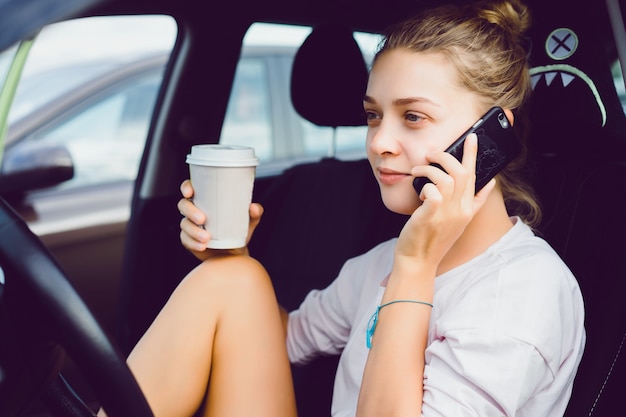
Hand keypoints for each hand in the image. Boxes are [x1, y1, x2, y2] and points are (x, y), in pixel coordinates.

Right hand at [178, 179, 263, 260]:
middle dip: (191, 211)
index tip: (190, 192)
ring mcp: (190, 225)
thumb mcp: (249, 221)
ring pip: (184, 224)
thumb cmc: (238, 231)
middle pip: (184, 205)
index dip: (186, 187)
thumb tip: (254, 207)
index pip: (190, 188)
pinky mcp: (189, 240)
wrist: (234, 252)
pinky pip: (186, 240)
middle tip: (203, 219)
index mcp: (205, 200)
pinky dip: (193, 243)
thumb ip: (255, 213)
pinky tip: (202, 246)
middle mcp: (194, 211)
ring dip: (193, 231)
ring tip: (207, 238)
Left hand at [395, 134, 495, 270]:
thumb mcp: (458, 221)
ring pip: (446, 178)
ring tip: (418, 170)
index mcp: (469, 210)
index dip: (473, 155)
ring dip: (430, 169)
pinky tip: (418, 193)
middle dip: (446, 156)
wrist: (418, 261)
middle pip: (462, 173)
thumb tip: (489, 184)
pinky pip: (433, 190)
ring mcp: (447, 214)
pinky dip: (424, 185)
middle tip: (431, 153)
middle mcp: (461, 211)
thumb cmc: (432, 239)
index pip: (475, 177)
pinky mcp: (431, 215)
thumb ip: (474, 203)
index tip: (472, 138)